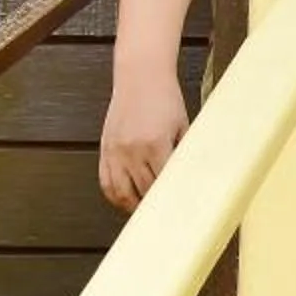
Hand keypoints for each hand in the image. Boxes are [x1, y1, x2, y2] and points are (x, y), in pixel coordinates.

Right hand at [99, 64, 189, 212]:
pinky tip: (126, 201)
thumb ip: (184, 154)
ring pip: (121, 192)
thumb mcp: (184, 127)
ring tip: (147, 214)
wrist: (140, 77)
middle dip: (156, 207)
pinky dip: (115, 196)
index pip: (164, 184)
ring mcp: (115, 150)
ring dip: (133, 207)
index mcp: (155, 145)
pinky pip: (106, 181)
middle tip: (168, 218)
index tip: (181, 212)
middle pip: (143, 192)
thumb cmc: (166, 99)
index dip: (172, 200)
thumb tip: (190, 180)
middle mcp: (132, 150)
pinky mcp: (105, 148)